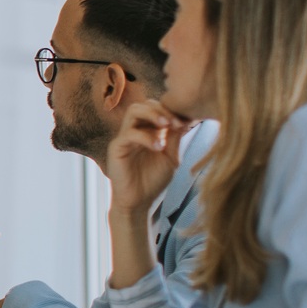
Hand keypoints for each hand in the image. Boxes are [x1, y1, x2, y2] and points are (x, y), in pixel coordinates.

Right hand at [106, 99, 184, 215]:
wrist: (138, 203)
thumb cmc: (153, 181)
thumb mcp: (171, 157)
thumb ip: (175, 138)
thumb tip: (185, 118)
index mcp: (148, 131)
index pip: (158, 109)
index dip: (173, 111)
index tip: (189, 121)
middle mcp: (135, 131)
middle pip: (145, 104)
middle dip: (163, 109)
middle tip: (176, 122)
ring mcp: (124, 138)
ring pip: (134, 111)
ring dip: (152, 115)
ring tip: (166, 125)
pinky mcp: (117, 148)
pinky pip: (129, 133)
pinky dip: (146, 137)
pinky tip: (158, 147)